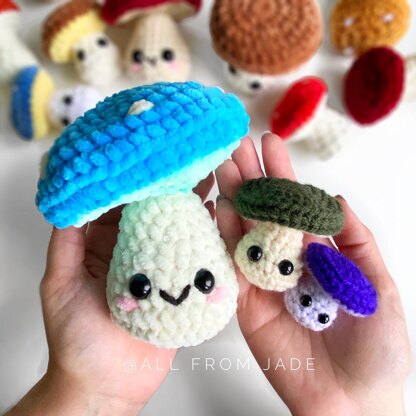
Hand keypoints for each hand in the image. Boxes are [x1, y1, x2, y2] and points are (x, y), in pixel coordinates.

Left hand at [7, 174, 214, 415]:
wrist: (107, 384)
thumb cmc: (77, 338)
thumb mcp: (61, 286)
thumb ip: (67, 245)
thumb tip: (72, 201)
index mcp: (104, 246)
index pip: (122, 204)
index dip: (137, 181)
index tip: (153, 158)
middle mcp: (132, 251)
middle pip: (152, 212)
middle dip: (170, 187)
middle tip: (190, 162)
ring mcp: (156, 267)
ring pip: (175, 229)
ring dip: (190, 207)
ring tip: (210, 180)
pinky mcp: (177, 286)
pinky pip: (192, 256)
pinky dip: (205, 237)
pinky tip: (219, 217)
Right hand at [215, 134, 410, 415]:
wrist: (353, 402)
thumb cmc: (376, 346)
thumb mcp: (378, 285)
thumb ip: (356, 241)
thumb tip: (336, 198)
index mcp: (317, 255)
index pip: (295, 206)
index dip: (283, 175)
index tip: (269, 144)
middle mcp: (286, 262)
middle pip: (264, 214)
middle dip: (252, 178)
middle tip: (235, 146)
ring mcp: (263, 281)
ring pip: (244, 234)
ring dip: (233, 200)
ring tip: (223, 166)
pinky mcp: (245, 305)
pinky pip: (233, 268)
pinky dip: (224, 238)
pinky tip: (218, 209)